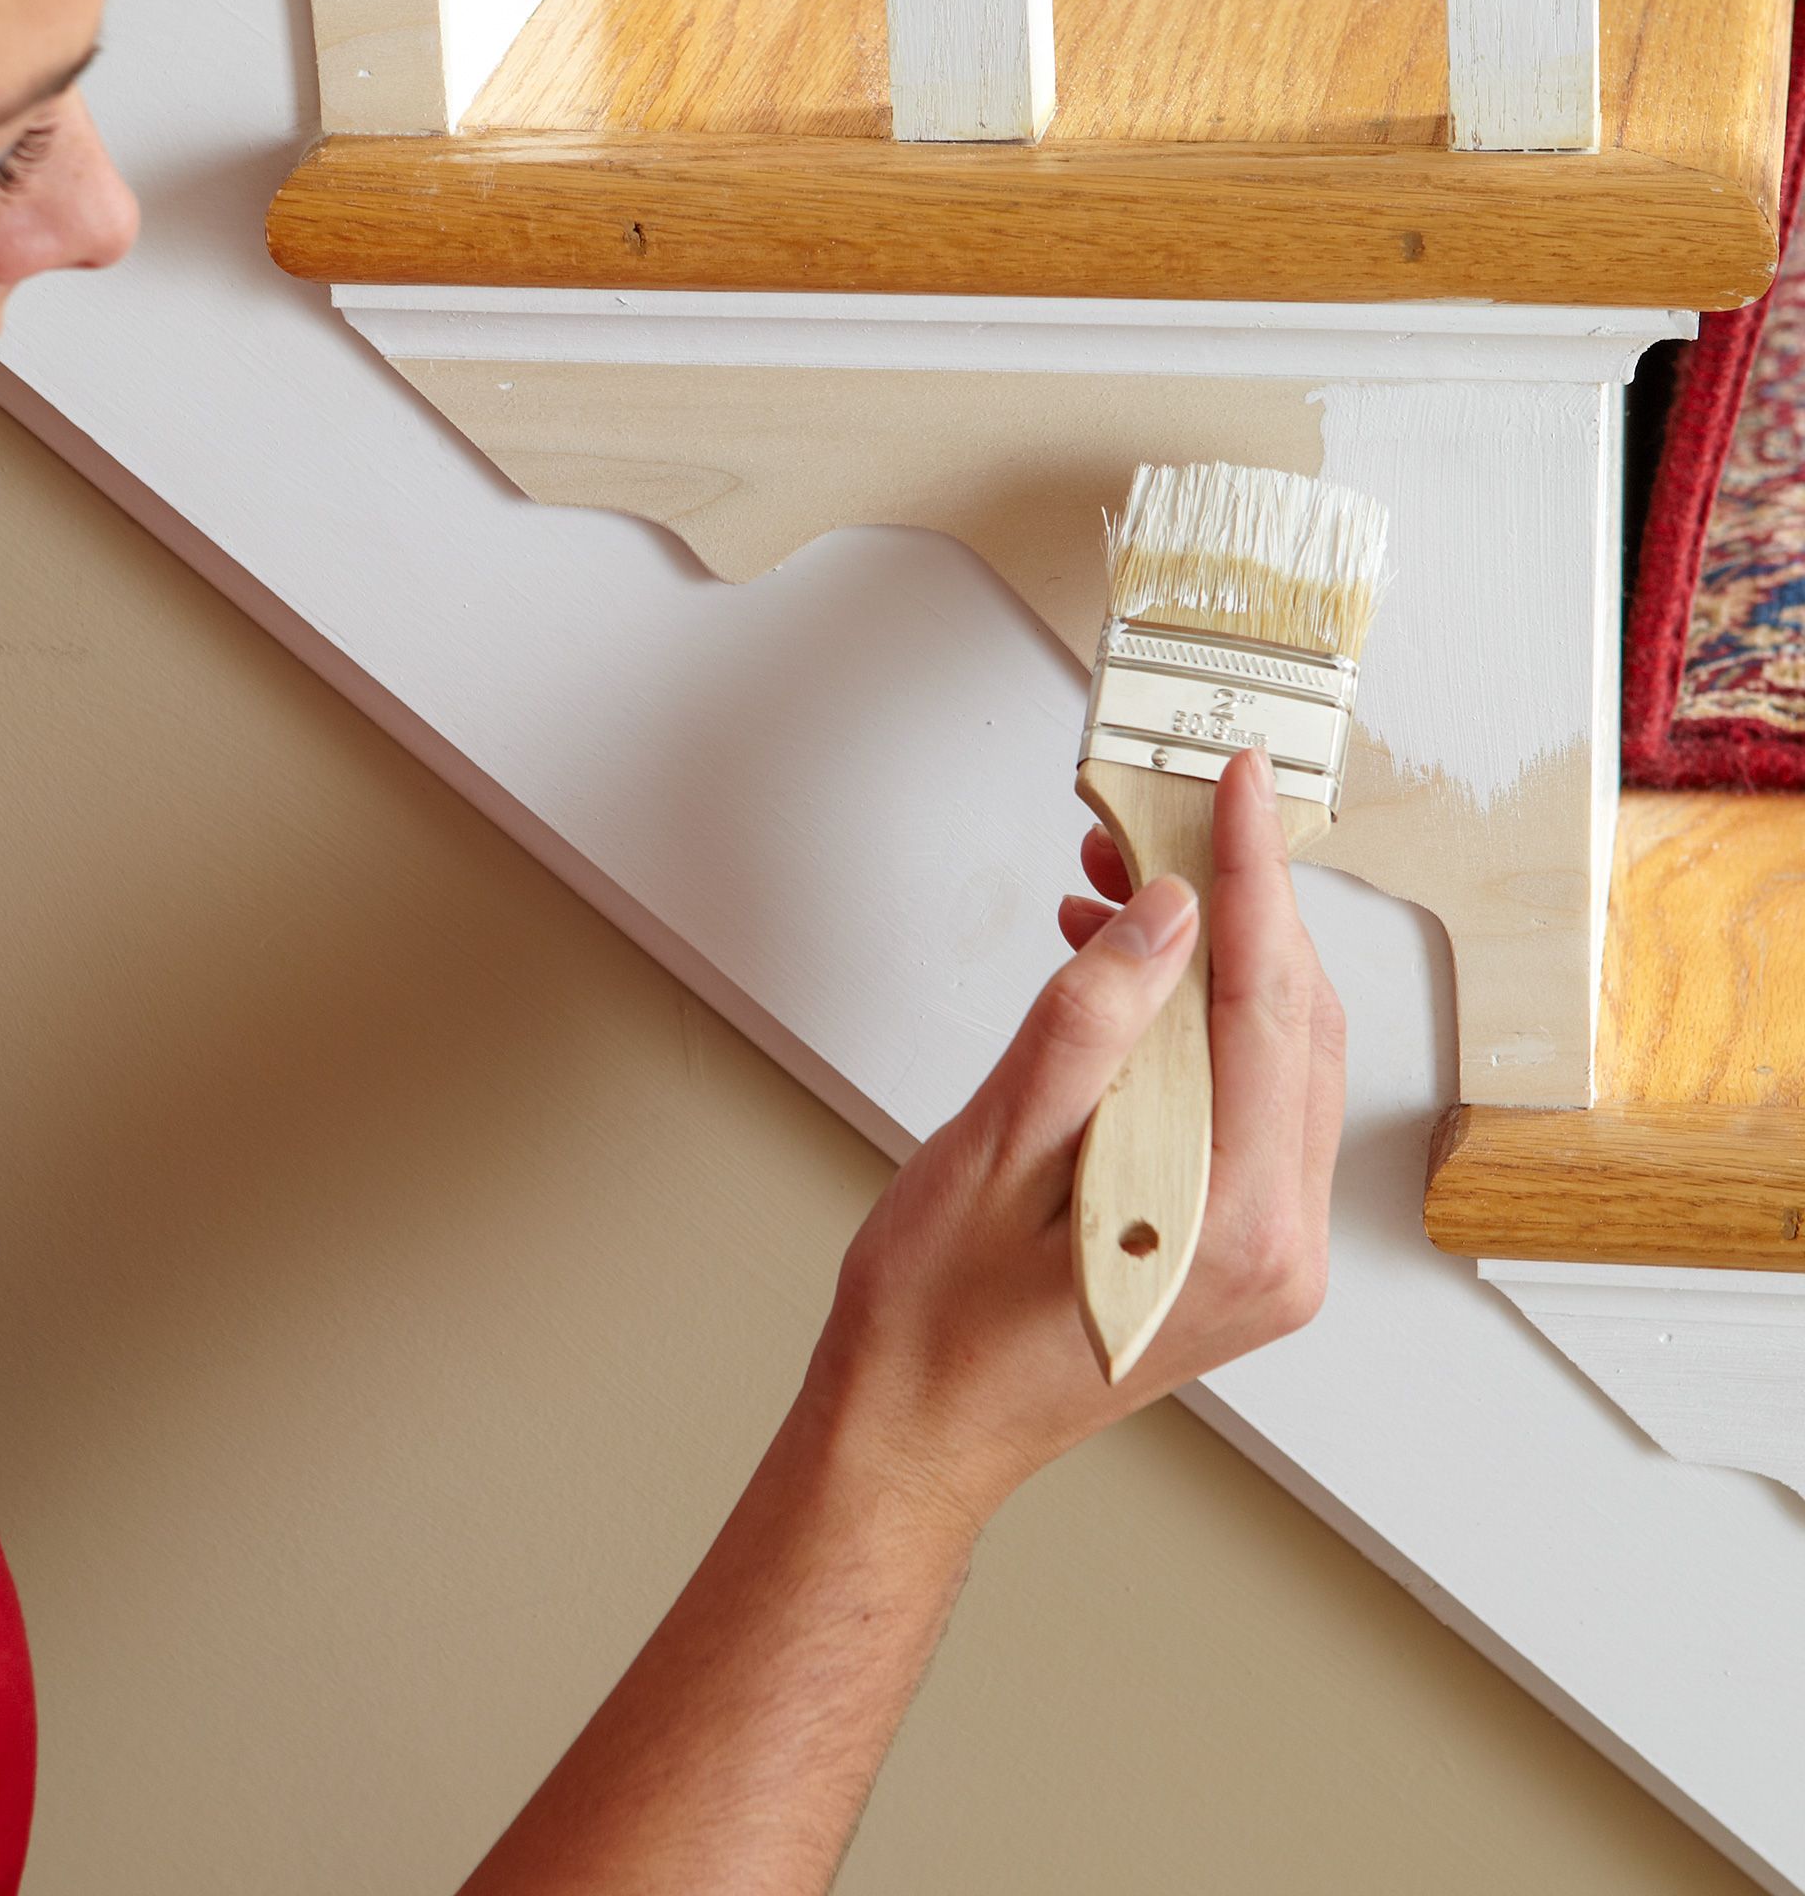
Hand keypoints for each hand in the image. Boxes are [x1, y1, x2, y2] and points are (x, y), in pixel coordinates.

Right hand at [801, 746, 1345, 1549]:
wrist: (919, 1425)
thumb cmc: (935, 1315)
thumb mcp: (993, 1149)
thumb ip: (1089, 1025)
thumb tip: (1165, 917)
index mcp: (1233, 1225)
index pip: (1268, 1008)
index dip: (1251, 878)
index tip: (1239, 785)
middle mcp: (1278, 1245)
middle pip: (1292, 1023)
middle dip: (1229, 905)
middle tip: (1157, 820)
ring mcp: (1268, 1251)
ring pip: (1277, 1056)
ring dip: (1209, 958)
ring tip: (1118, 887)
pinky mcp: (1238, 1244)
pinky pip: (1247, 1100)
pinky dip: (1196, 1023)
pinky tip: (1123, 980)